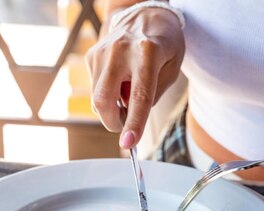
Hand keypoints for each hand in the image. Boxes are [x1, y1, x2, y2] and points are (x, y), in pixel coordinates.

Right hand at [87, 7, 184, 148]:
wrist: (144, 12)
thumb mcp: (172, 68)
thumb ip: (153, 95)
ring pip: (97, 99)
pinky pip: (95, 90)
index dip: (134, 124)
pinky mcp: (92, 56)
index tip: (128, 144)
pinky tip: (120, 82)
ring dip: (112, 109)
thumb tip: (131, 120)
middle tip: (127, 126)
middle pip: (104, 100)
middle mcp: (120, 51)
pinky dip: (108, 96)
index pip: (139, 96)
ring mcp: (102, 52)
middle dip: (113, 123)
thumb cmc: (163, 43)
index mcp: (147, 53)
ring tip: (128, 94)